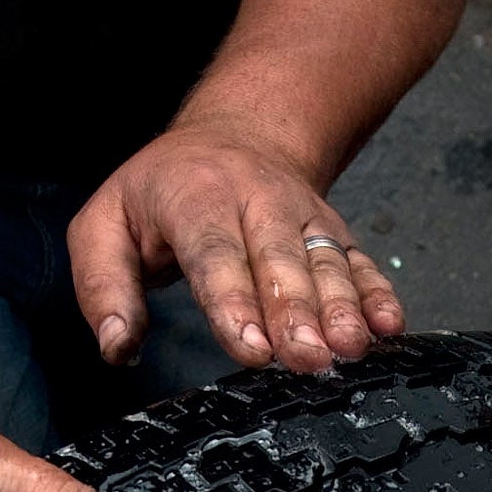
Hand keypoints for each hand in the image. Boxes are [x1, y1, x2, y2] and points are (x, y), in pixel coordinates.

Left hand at [69, 119, 404, 377]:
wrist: (239, 132)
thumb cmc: (163, 190)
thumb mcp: (104, 223)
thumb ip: (103, 286)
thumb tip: (118, 346)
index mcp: (195, 197)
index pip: (215, 254)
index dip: (235, 302)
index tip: (251, 348)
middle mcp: (256, 201)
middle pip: (279, 261)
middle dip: (296, 312)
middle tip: (307, 359)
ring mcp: (301, 216)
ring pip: (324, 262)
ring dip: (341, 308)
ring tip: (349, 349)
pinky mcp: (333, 232)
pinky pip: (358, 263)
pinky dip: (377, 295)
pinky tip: (389, 327)